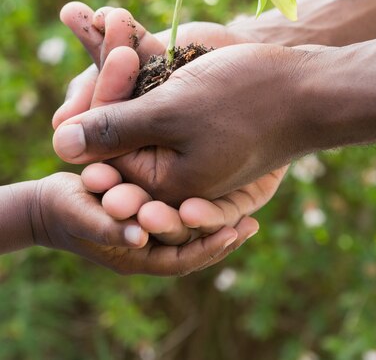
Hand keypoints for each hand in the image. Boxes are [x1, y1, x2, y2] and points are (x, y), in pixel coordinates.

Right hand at [32, 172, 255, 275]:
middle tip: (251, 223)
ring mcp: (149, 231)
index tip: (235, 232)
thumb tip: (139, 236)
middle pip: (192, 248)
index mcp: (134, 255)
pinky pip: (181, 214)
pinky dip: (201, 206)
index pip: (180, 260)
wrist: (50, 203)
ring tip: (247, 210)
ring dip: (216, 222)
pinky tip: (220, 189)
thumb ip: (106, 226)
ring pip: (190, 233)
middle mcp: (148, 247)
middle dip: (221, 237)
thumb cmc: (63, 208)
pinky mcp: (149, 211)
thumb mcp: (81, 214)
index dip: (208, 248)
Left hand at [54, 37, 308, 204]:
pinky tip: (128, 24)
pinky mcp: (197, 118)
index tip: (111, 56)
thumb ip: (115, 130)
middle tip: (97, 19)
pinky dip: (145, 59)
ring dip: (123, 59)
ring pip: (136, 101)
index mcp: (162, 183)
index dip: (96, 100)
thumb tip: (59, 143)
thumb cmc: (250, 101)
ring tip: (109, 15)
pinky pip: (158, 88)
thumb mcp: (174, 113)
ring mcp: (185, 141)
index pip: (104, 149)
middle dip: (109, 74)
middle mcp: (171, 168)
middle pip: (118, 123)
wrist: (315, 88)